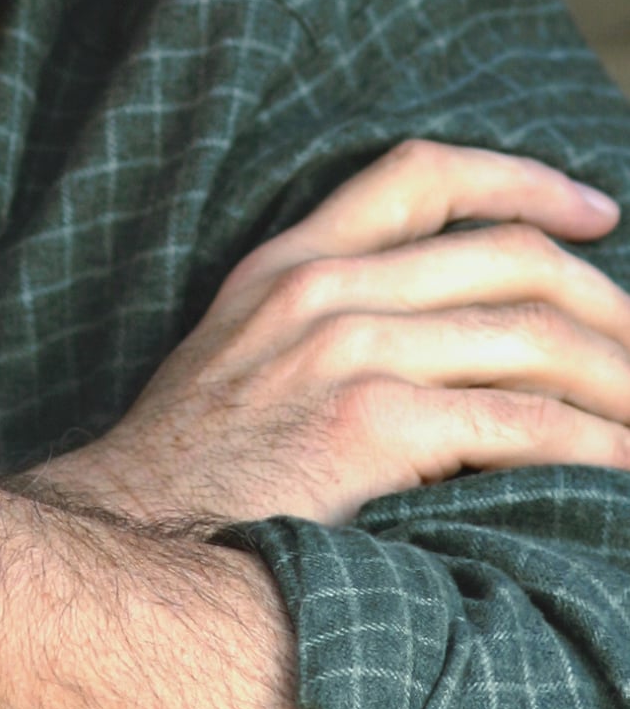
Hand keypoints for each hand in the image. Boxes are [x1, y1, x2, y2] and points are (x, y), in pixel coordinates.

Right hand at [27, 141, 626, 526]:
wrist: (129, 534)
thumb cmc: (192, 469)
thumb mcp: (240, 352)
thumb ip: (319, 318)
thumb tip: (435, 332)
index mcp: (289, 260)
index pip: (421, 174)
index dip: (524, 181)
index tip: (596, 211)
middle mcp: (320, 287)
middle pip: (508, 257)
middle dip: (608, 302)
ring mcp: (344, 350)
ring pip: (532, 336)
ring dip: (621, 380)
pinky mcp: (368, 423)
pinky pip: (521, 423)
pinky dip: (594, 448)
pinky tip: (623, 470)